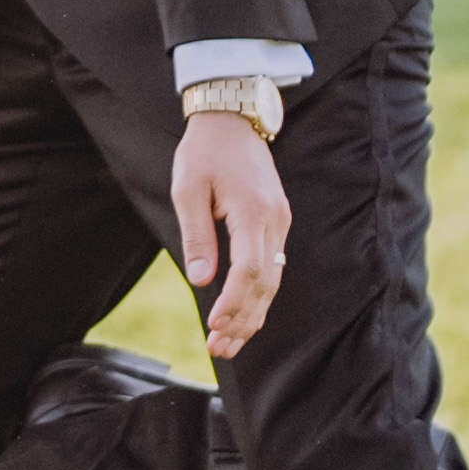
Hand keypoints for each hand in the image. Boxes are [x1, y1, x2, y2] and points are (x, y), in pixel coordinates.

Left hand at [172, 113, 290, 360]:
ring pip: (273, 280)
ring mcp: (280, 222)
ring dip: (252, 314)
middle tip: (218, 348)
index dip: (233, 302)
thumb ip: (197, 236)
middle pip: (265, 283)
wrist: (233, 121)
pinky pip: (273, 268)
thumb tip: (202, 281)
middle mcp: (274, 220)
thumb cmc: (204, 152)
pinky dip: (258, 296)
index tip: (214, 325)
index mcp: (252, 211)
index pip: (249, 269)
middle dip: (243, 319)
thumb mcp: (188, 189)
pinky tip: (243, 316)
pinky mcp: (277, 223)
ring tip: (228, 343)